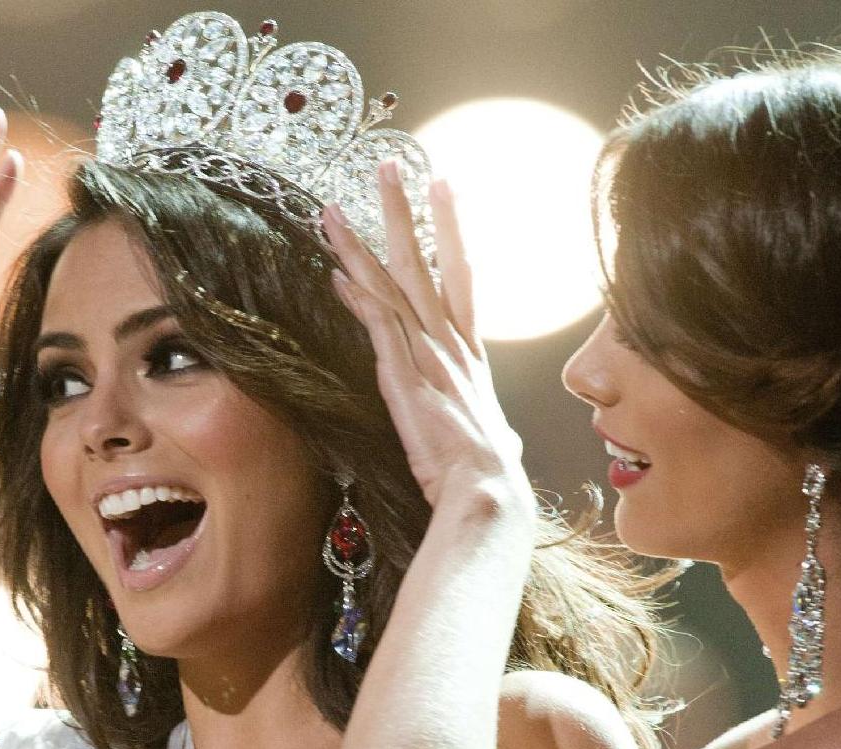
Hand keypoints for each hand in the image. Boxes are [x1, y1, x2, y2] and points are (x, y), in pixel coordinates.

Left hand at [322, 163, 530, 512]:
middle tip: (389, 165)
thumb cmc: (487, 475)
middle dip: (405, 210)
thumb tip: (505, 439)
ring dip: (360, 244)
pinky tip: (334, 269)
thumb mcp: (493, 439)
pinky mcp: (404, 375)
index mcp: (469, 355)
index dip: (451, 231)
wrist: (486, 489)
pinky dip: (355, 295)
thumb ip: (492, 427)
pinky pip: (376, 323)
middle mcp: (449, 344)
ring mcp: (426, 355)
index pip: (460, 277)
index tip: (445, 189)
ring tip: (335, 209)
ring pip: (390, 284)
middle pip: (423, 263)